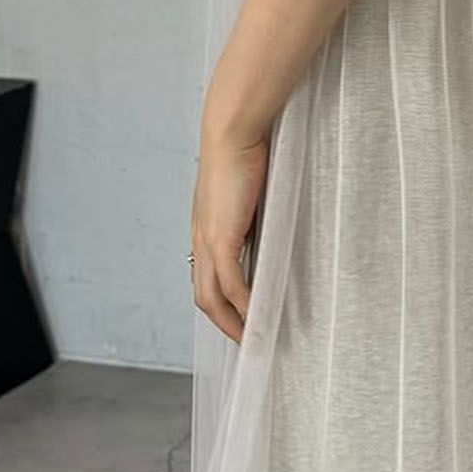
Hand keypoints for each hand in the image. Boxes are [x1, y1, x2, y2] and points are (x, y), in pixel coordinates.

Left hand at [190, 129, 267, 342]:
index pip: (207, 277)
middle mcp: (200, 237)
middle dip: (224, 324)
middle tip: (247, 341)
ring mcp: (207, 239)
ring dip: (231, 322)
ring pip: (211, 297)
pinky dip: (243, 305)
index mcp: (206, 227)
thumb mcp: (250, 189)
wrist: (232, 130)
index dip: (221, 303)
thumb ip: (255, 211)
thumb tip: (271, 223)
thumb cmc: (245, 149)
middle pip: (203, 296)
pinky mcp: (220, 237)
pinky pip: (230, 284)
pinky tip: (257, 318)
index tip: (242, 317)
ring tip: (253, 339)